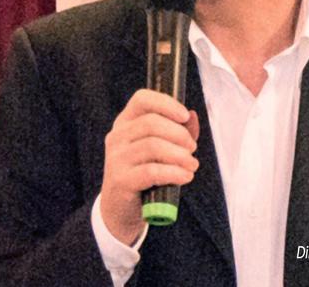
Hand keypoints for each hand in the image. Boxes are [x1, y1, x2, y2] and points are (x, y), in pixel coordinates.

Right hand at [99, 89, 199, 244]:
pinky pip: (151, 171)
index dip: (166, 103)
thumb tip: (192, 116)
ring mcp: (116, 158)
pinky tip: (185, 176)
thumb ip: (178, 132)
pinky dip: (174, 172)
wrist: (120, 210)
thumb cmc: (144, 174)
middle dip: (179, 134)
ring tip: (192, 165)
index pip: (142, 99)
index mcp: (126, 122)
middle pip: (151, 123)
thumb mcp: (161, 150)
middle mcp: (117, 136)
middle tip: (192, 149)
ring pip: (152, 146)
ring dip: (180, 155)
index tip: (185, 116)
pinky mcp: (120, 180)